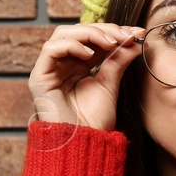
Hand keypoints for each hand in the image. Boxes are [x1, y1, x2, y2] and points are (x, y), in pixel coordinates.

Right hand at [28, 22, 146, 133]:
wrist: (83, 146)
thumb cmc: (95, 121)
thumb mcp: (111, 83)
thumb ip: (119, 60)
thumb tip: (136, 38)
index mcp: (77, 65)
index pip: (91, 37)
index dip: (112, 31)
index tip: (135, 32)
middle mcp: (62, 65)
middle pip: (77, 31)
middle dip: (102, 29)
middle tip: (123, 35)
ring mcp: (49, 70)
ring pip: (63, 34)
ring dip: (88, 33)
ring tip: (110, 43)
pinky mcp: (39, 78)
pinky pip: (50, 49)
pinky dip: (71, 45)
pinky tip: (89, 54)